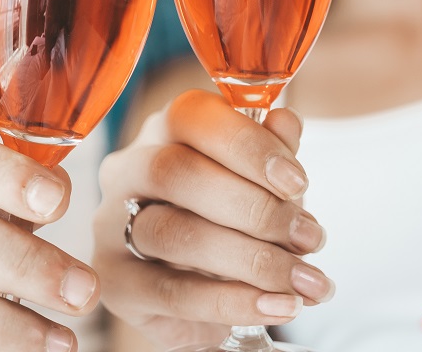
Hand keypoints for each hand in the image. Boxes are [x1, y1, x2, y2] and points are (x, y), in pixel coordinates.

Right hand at [93, 90, 332, 348]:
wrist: (210, 292)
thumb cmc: (234, 220)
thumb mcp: (262, 183)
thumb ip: (272, 152)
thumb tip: (285, 122)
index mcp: (164, 131)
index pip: (192, 115)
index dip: (247, 145)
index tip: (297, 182)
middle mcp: (127, 171)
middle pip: (174, 171)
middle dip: (253, 207)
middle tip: (309, 238)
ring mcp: (112, 228)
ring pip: (173, 234)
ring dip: (252, 259)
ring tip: (303, 280)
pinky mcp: (118, 285)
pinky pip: (174, 293)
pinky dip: (235, 301)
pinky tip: (278, 305)